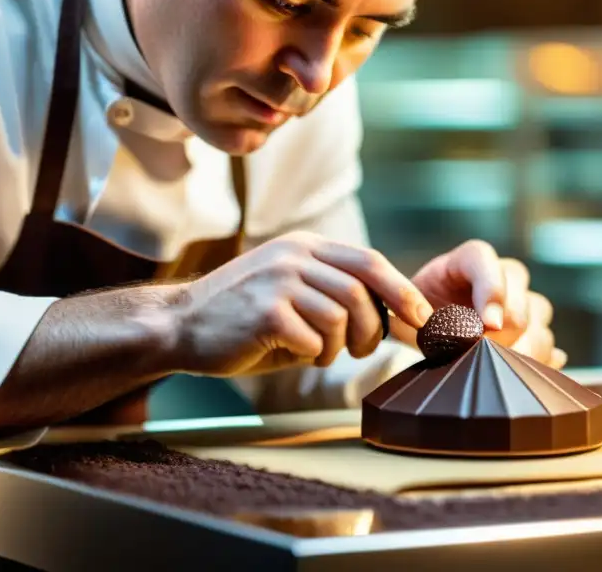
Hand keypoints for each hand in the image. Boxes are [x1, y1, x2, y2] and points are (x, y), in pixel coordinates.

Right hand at [167, 231, 432, 375]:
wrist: (179, 325)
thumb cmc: (243, 317)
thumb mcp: (292, 290)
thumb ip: (334, 292)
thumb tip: (392, 317)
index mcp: (305, 246)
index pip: (369, 261)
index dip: (402, 290)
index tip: (421, 317)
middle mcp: (295, 255)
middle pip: (362, 289)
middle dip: (374, 327)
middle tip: (362, 349)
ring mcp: (279, 280)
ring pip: (341, 316)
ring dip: (337, 346)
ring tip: (317, 352)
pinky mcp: (266, 311)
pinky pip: (314, 339)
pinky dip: (311, 355)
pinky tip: (292, 354)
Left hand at [408, 240, 566, 368]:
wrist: (428, 325)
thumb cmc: (415, 312)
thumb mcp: (403, 306)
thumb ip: (410, 309)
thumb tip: (433, 323)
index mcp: (471, 258)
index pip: (488, 263)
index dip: (492, 293)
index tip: (486, 325)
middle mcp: (506, 275)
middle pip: (520, 307)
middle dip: (500, 339)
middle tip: (477, 359)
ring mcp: (526, 302)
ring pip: (539, 328)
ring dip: (518, 355)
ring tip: (492, 370)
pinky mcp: (537, 329)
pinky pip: (550, 349)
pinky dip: (535, 365)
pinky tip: (516, 376)